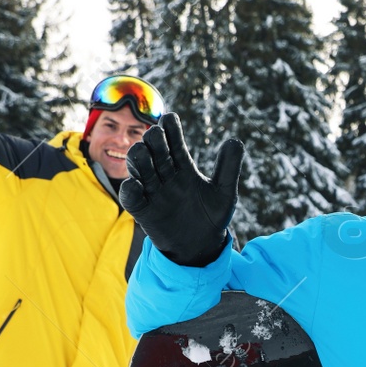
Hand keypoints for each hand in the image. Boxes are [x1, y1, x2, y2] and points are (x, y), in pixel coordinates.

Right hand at [120, 113, 242, 267]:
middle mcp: (165, 175)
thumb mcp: (224, 193)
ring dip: (138, 158)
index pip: (173, 141)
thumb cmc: (212, 217)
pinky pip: (130, 197)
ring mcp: (153, 191)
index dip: (170, 128)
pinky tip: (135, 184)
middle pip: (152, 149)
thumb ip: (228, 168)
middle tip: (157, 136)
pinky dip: (130, 189)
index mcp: (183, 166)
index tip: (170, 119)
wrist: (203, 247)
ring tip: (144, 153)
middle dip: (152, 139)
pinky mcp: (144, 211)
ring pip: (138, 167)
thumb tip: (235, 141)